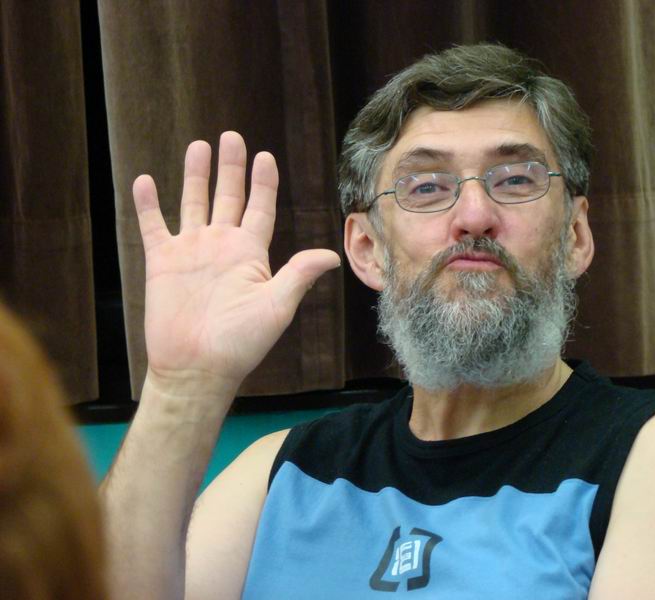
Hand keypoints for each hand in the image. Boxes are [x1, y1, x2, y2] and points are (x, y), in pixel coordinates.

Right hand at [132, 131, 339, 385]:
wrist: (198, 367)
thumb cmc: (241, 342)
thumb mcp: (276, 305)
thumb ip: (299, 274)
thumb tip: (332, 256)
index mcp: (250, 253)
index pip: (260, 208)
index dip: (263, 183)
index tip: (266, 156)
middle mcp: (222, 246)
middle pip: (228, 196)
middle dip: (231, 167)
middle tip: (232, 136)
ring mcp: (192, 251)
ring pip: (193, 202)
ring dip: (195, 175)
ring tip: (198, 146)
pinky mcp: (162, 261)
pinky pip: (153, 225)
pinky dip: (148, 204)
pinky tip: (144, 180)